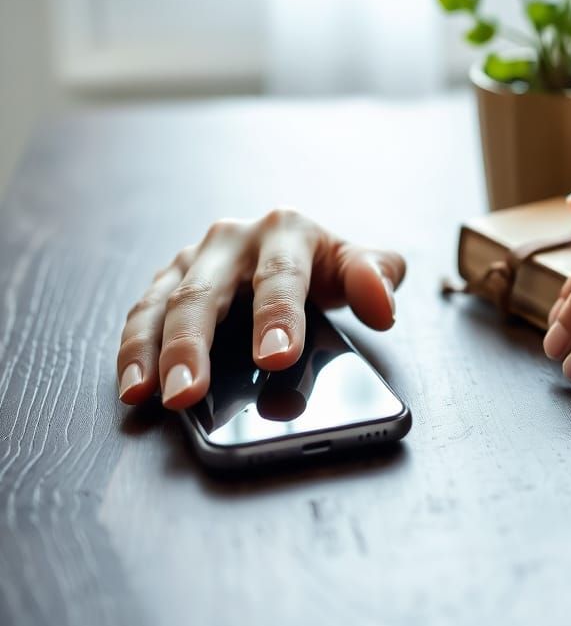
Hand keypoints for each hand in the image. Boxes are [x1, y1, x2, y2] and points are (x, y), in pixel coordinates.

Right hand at [117, 209, 405, 408]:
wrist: (295, 249)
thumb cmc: (326, 265)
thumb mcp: (358, 265)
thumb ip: (378, 277)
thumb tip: (382, 305)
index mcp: (286, 230)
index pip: (280, 277)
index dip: (278, 318)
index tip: (276, 360)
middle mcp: (233, 239)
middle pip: (206, 292)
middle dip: (194, 344)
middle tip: (189, 391)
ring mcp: (195, 260)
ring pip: (163, 304)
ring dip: (152, 352)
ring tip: (148, 395)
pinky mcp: (168, 282)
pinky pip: (142, 315)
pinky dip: (133, 351)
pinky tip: (133, 387)